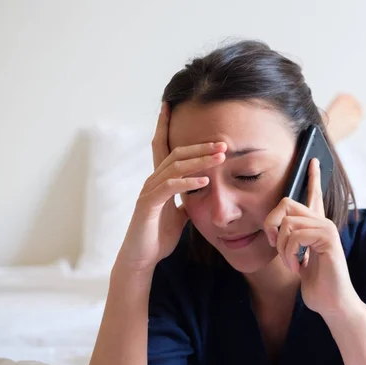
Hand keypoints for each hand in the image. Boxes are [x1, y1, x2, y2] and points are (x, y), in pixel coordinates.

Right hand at [116, 102, 226, 271]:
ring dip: (199, 161)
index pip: (162, 147)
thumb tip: (201, 190)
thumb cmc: (158, 236)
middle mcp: (152, 181)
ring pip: (174, 167)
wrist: (142, 258)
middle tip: (223, 143)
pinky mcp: (148, 206)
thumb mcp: (179, 214)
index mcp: (159, 181)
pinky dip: (187, 183)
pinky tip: (204, 180)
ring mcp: (149, 192)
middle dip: (200, 146)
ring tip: (220, 157)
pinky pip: (169, 188)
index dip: (164, 126)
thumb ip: (187, 199)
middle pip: (176, 154)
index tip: (169, 104)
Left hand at [263, 158, 359, 316]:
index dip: (313, 177)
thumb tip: (276, 229)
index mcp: (316, 225)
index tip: (312, 160)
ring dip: (282, 248)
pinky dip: (289, 254)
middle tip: (276, 245)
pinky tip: (298, 266)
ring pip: (287, 223)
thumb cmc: (315, 282)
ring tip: (292, 263)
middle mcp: (323, 222)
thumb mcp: (296, 258)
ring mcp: (327, 228)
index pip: (314, 195)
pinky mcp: (328, 238)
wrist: (331, 302)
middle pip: (286, 203)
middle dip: (271, 224)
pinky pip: (296, 235)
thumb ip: (290, 240)